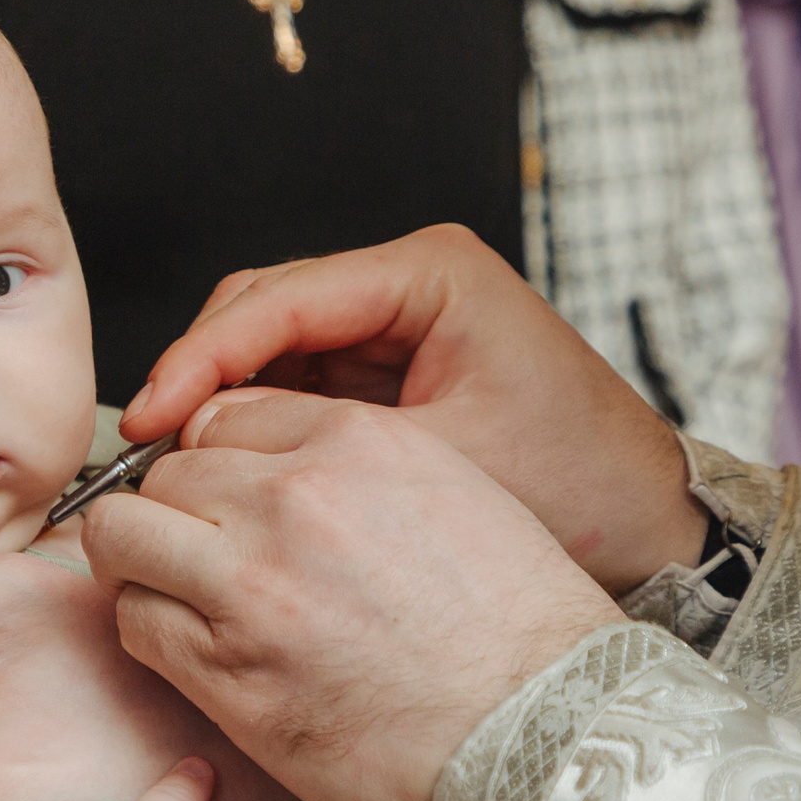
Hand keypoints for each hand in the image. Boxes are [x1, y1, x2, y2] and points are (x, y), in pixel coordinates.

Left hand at [86, 393, 624, 800]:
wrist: (547, 731)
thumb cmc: (518, 629)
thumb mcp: (453, 492)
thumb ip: (354, 466)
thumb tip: (275, 469)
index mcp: (354, 439)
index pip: (222, 415)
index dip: (215, 460)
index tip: (223, 498)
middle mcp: (293, 497)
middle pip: (167, 471)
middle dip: (173, 509)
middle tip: (196, 552)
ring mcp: (251, 583)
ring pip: (125, 535)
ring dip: (141, 563)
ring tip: (178, 594)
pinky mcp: (227, 670)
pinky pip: (136, 622)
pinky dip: (152, 630)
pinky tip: (195, 650)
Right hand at [120, 224, 704, 594]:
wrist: (653, 527)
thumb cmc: (578, 492)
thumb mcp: (446, 466)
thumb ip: (324, 446)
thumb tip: (204, 447)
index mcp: (431, 274)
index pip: (282, 297)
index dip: (201, 358)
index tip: (150, 419)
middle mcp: (409, 281)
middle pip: (262, 307)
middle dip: (199, 375)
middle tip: (147, 451)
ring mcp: (397, 323)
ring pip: (269, 345)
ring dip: (219, 400)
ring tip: (172, 469)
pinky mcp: (390, 367)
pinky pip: (297, 382)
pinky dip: (254, 422)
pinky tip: (220, 473)